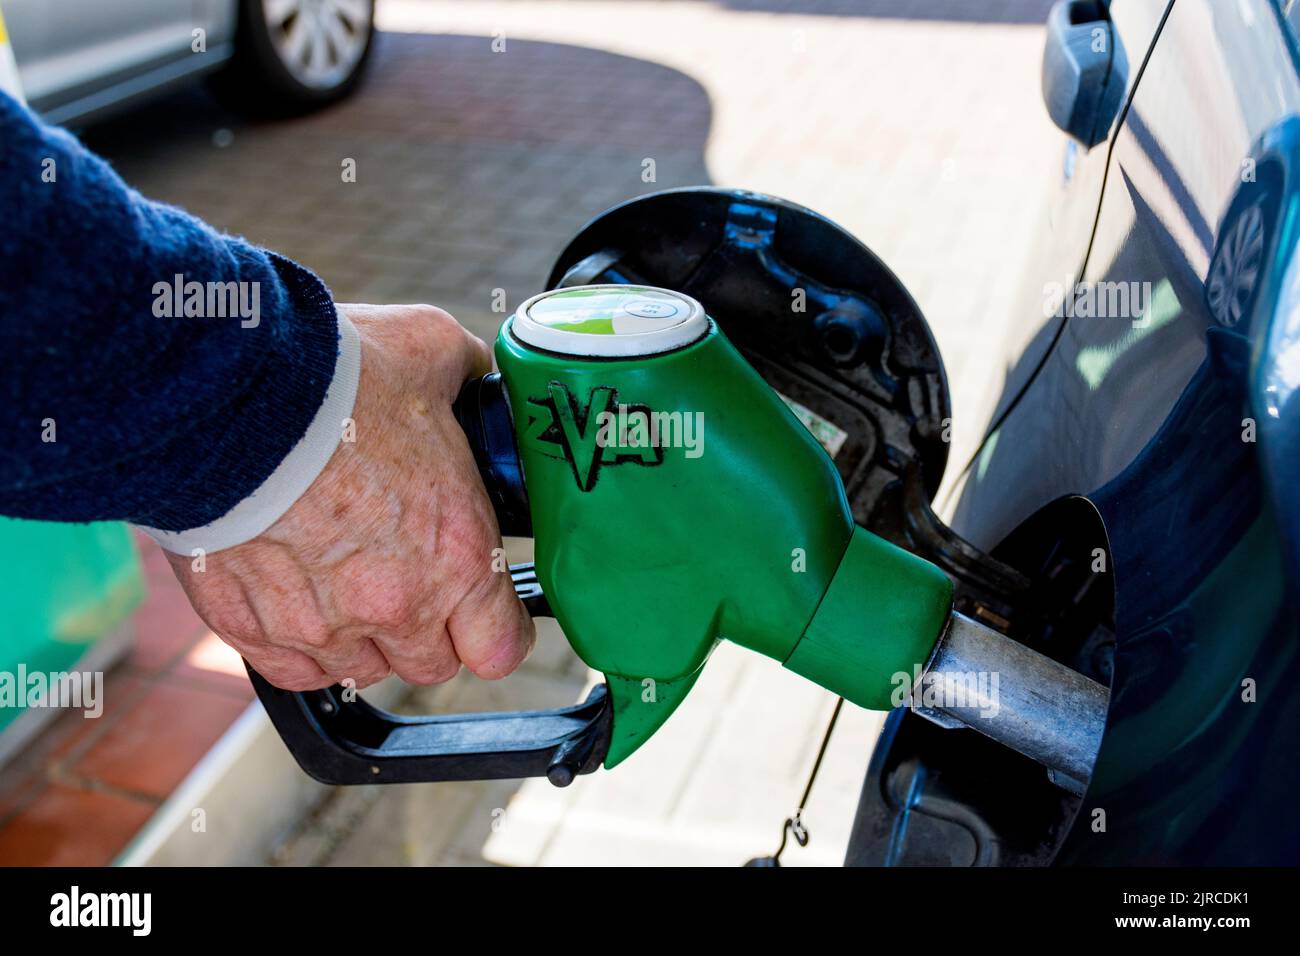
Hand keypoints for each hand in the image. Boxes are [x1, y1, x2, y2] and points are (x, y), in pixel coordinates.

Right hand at [167, 304, 534, 689]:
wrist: (225, 396)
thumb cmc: (332, 379)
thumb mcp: (429, 353)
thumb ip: (464, 373)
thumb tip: (472, 370)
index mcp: (458, 554)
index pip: (501, 648)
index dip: (496, 628)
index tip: (483, 609)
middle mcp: (397, 605)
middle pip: (432, 664)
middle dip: (429, 629)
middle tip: (409, 578)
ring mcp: (323, 628)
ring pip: (362, 669)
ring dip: (363, 637)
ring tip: (344, 579)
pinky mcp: (253, 631)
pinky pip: (294, 673)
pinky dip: (300, 648)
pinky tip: (298, 601)